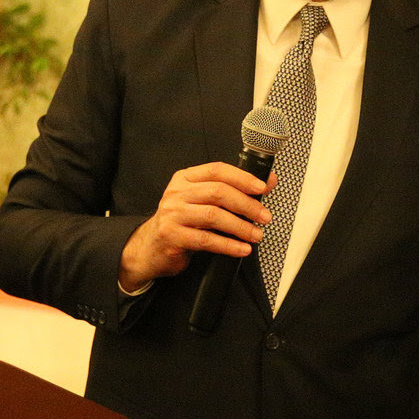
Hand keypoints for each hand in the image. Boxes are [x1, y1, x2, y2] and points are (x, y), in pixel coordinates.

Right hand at [119, 162, 270, 291]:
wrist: (151, 247)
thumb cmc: (182, 222)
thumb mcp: (203, 202)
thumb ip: (233, 190)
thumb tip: (268, 182)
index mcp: (185, 179)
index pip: (217, 170)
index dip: (242, 177)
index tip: (262, 187)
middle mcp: (177, 193)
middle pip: (218, 192)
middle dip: (246, 204)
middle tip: (264, 216)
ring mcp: (173, 214)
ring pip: (213, 216)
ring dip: (240, 226)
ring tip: (256, 234)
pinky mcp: (172, 236)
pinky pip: (206, 240)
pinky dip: (228, 245)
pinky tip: (241, 249)